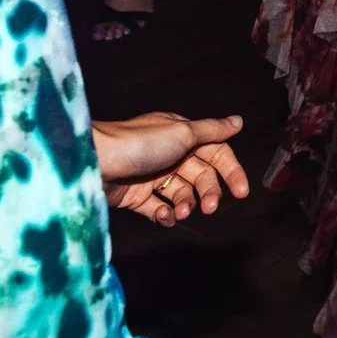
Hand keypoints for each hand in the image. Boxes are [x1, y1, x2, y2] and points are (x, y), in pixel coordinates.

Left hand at [94, 112, 250, 226]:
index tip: (241, 192)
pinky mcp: (136, 196)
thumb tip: (238, 121)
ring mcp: (152, 176)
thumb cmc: (139, 144)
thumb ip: (212, 130)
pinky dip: (165, 214)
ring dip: (187, 204)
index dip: (231, 171)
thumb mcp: (182, 132)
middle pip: (201, 175)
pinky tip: (165, 216)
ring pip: (181, 193)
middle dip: (209, 192)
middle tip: (211, 207)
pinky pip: (158, 208)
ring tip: (182, 211)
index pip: (216, 152)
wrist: (95, 163)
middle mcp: (169, 154)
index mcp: (181, 134)